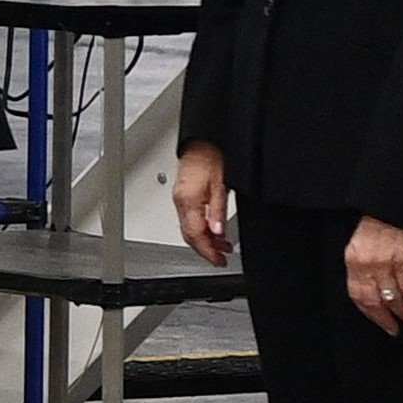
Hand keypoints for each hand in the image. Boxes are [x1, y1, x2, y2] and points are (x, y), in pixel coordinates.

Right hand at [172, 145, 233, 267]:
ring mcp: (179, 199)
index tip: (219, 261)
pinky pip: (189, 219)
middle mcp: (180, 202)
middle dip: (206, 249)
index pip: (196, 235)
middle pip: (189, 235)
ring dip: (204, 240)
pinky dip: (201, 228)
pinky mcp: (182, 195)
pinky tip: (213, 230)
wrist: (201, 141)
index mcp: (188, 201)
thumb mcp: (221, 185)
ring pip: (189, 228)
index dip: (208, 251)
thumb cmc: (211, 157)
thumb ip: (218, 211)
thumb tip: (218, 233)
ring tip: (223, 246)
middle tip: (222, 258)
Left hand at [343, 217, 402, 335]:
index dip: (369, 313)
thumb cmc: (374, 226)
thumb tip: (369, 291)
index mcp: (353, 262)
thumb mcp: (358, 247)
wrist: (389, 207)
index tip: (378, 323)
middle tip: (394, 329)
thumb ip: (361, 269)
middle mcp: (367, 266)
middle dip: (385, 318)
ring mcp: (386, 264)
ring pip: (393, 297)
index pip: (357, 295)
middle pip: (374, 300)